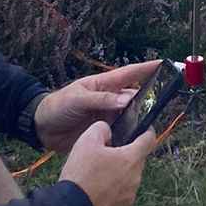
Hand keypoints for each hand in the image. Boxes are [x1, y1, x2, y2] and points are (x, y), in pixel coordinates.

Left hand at [32, 60, 161, 155]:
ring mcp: (107, 116)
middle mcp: (109, 100)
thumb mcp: (78, 98)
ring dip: (140, 120)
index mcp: (103, 85)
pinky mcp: (104, 132)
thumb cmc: (58, 106)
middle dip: (148, 98)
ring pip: (130, 116)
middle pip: (134, 97)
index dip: (146, 68)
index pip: (129, 74)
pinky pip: (121, 133)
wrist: (42, 129)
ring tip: (153, 124)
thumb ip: (101, 100)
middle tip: (163, 104)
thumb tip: (126, 100)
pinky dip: (129, 135)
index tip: (164, 63)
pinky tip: (137, 141)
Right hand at [60, 121, 156, 205]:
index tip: (145, 129)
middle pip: (136, 160)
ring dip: (117, 173)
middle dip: (124, 154)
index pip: (149, 140)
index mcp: (131, 159)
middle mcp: (135, 178)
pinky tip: (95, 188)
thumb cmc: (81, 177)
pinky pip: (120, 194)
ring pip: (128, 177)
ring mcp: (129, 196)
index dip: (148, 131)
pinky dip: (112, 189)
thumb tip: (107, 131)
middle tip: (105, 153)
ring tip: (96, 174)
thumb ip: (102, 128)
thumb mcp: (87, 141)